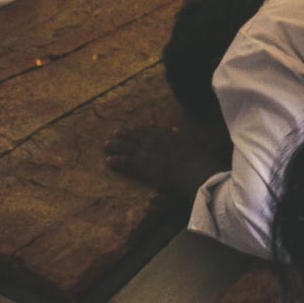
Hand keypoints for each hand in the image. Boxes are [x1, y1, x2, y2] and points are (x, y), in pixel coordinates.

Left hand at [105, 124, 223, 197]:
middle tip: (114, 134)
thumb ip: (180, 135)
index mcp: (165, 134)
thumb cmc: (197, 160)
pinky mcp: (143, 167)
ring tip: (106, 145)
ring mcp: (147, 153)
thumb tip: (174, 129)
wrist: (195, 173)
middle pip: (133, 136)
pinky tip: (108, 161)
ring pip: (126, 147)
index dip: (137, 130)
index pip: (147, 129)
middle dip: (122, 135)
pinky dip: (116, 160)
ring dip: (115, 145)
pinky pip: (125, 162)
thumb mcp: (190, 141)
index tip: (131, 129)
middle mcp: (154, 141)